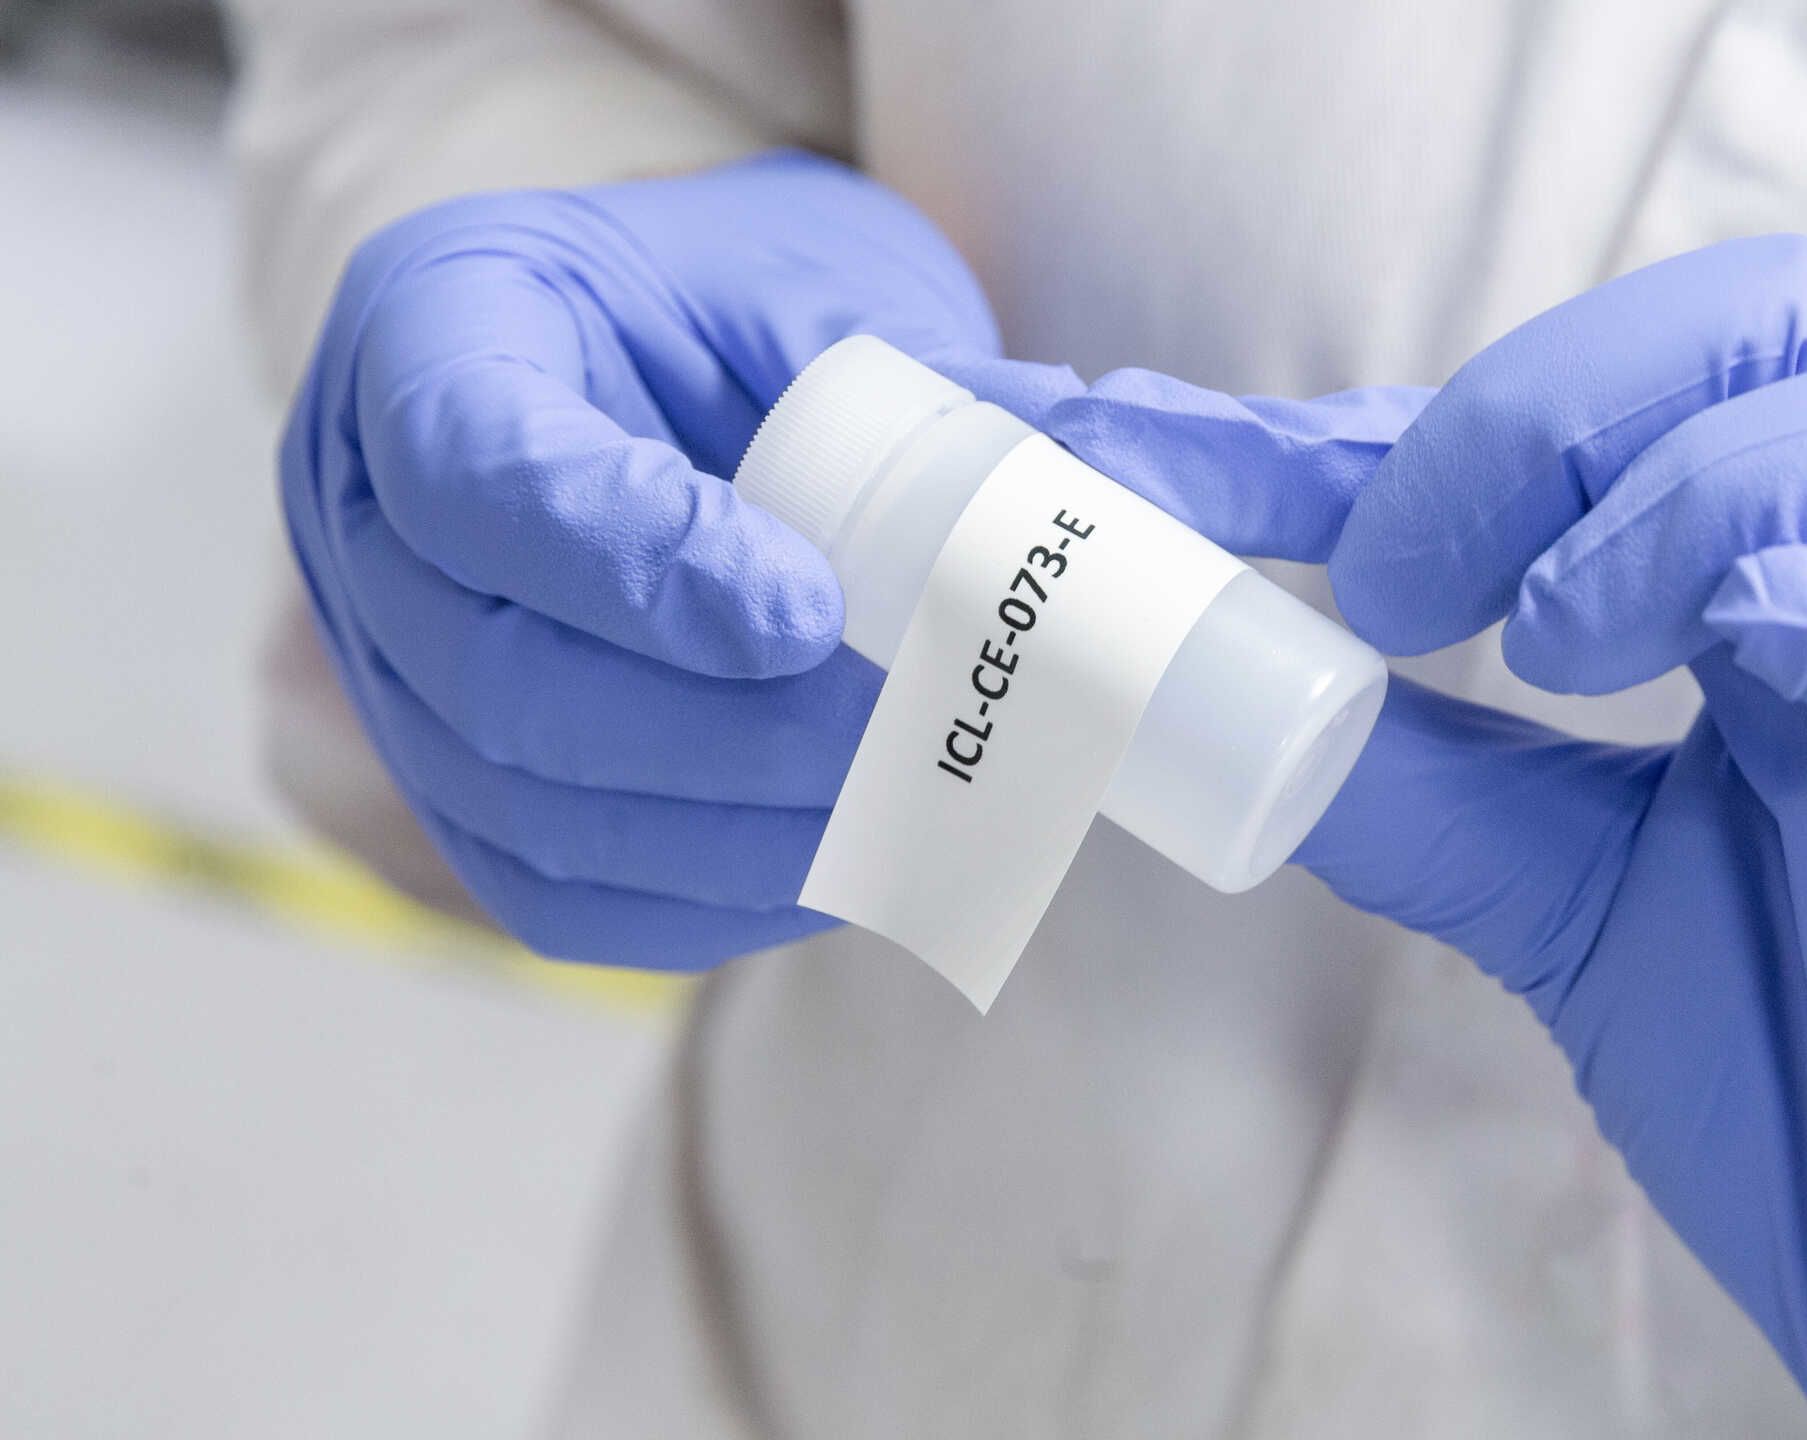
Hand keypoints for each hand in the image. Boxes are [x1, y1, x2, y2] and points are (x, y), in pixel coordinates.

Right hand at [280, 149, 1422, 965]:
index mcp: (435, 333)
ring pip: (544, 818)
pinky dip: (733, 897)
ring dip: (760, 833)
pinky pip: (577, 900)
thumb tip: (1263, 503)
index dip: (642, 561)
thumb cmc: (744, 313)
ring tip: (945, 803)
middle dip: (746, 736)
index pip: (487, 467)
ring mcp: (381, 677)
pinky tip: (866, 859)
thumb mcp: (843, 295)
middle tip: (942, 738)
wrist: (636, 380)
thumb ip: (991, 401)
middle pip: (514, 684)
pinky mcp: (455, 806)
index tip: (811, 614)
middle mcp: (364, 520)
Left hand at [1279, 240, 1806, 1433]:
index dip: (1429, 410)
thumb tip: (1224, 671)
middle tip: (1412, 565)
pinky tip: (1761, 646)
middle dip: (1573, 398)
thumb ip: (1414, 776)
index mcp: (1788, 570)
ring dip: (1729, 481)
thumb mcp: (1552, 891)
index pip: (1635, 383)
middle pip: (1800, 322)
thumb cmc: (1785, 1060)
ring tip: (1565, 630)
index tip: (1235, 485)